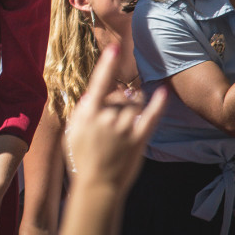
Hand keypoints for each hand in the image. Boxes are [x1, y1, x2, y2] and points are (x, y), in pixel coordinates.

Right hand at [65, 44, 167, 193]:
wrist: (96, 186)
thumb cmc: (79, 159)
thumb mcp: (71, 131)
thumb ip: (82, 112)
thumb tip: (92, 96)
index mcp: (87, 114)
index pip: (98, 83)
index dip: (107, 65)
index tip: (114, 48)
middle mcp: (107, 118)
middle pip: (120, 95)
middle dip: (120, 97)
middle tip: (115, 109)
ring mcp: (124, 129)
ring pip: (135, 104)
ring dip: (135, 102)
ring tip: (130, 110)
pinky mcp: (138, 140)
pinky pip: (151, 117)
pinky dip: (158, 104)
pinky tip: (163, 92)